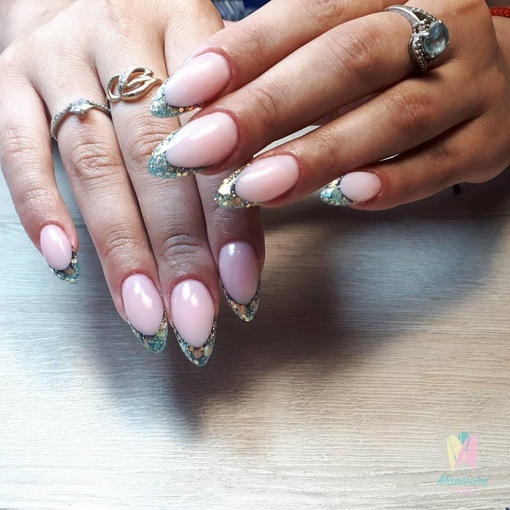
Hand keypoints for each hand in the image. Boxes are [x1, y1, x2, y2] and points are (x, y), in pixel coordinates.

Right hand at [0, 0, 264, 365]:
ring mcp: (59, 56)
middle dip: (178, 248)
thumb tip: (241, 250)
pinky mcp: (8, 76)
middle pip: (155, 157)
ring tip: (144, 311)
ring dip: (121, 247)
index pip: (217, 136)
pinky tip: (65, 261)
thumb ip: (228, 143)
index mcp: (188, 25)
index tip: (241, 284)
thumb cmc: (155, 49)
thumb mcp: (202, 72)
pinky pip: (17, 148)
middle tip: (194, 315)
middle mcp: (122, 33)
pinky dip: (40, 206)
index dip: (230, 217)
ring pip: (93, 163)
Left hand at [145, 0, 509, 210]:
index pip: (307, 13)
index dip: (242, 54)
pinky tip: (348, 197)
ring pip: (393, 117)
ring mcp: (471, 85)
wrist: (494, 73)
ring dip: (319, 154)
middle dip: (267, 109)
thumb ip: (282, 62)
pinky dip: (394, 182)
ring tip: (254, 186)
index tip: (181, 96)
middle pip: (347, 62)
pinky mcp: (487, 140)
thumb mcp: (345, 39)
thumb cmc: (397, 60)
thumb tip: (198, 104)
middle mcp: (439, 27)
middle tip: (201, 150)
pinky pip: (440, 164)